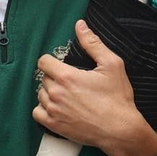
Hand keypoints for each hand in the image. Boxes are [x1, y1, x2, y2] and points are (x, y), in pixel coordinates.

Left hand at [34, 21, 156, 155]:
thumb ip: (93, 43)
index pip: (43, 61)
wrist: (120, 129)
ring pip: (40, 94)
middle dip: (54, 77)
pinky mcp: (54, 125)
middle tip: (71, 82)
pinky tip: (56, 107)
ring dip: (49, 92)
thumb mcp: (111, 65)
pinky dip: (43, 108)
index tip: (61, 65)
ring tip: (66, 94)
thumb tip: (80, 25)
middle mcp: (56, 93)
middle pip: (43, 77)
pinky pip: (37, 113)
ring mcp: (53, 110)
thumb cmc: (117, 98)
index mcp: (67, 76)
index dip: (52, 60)